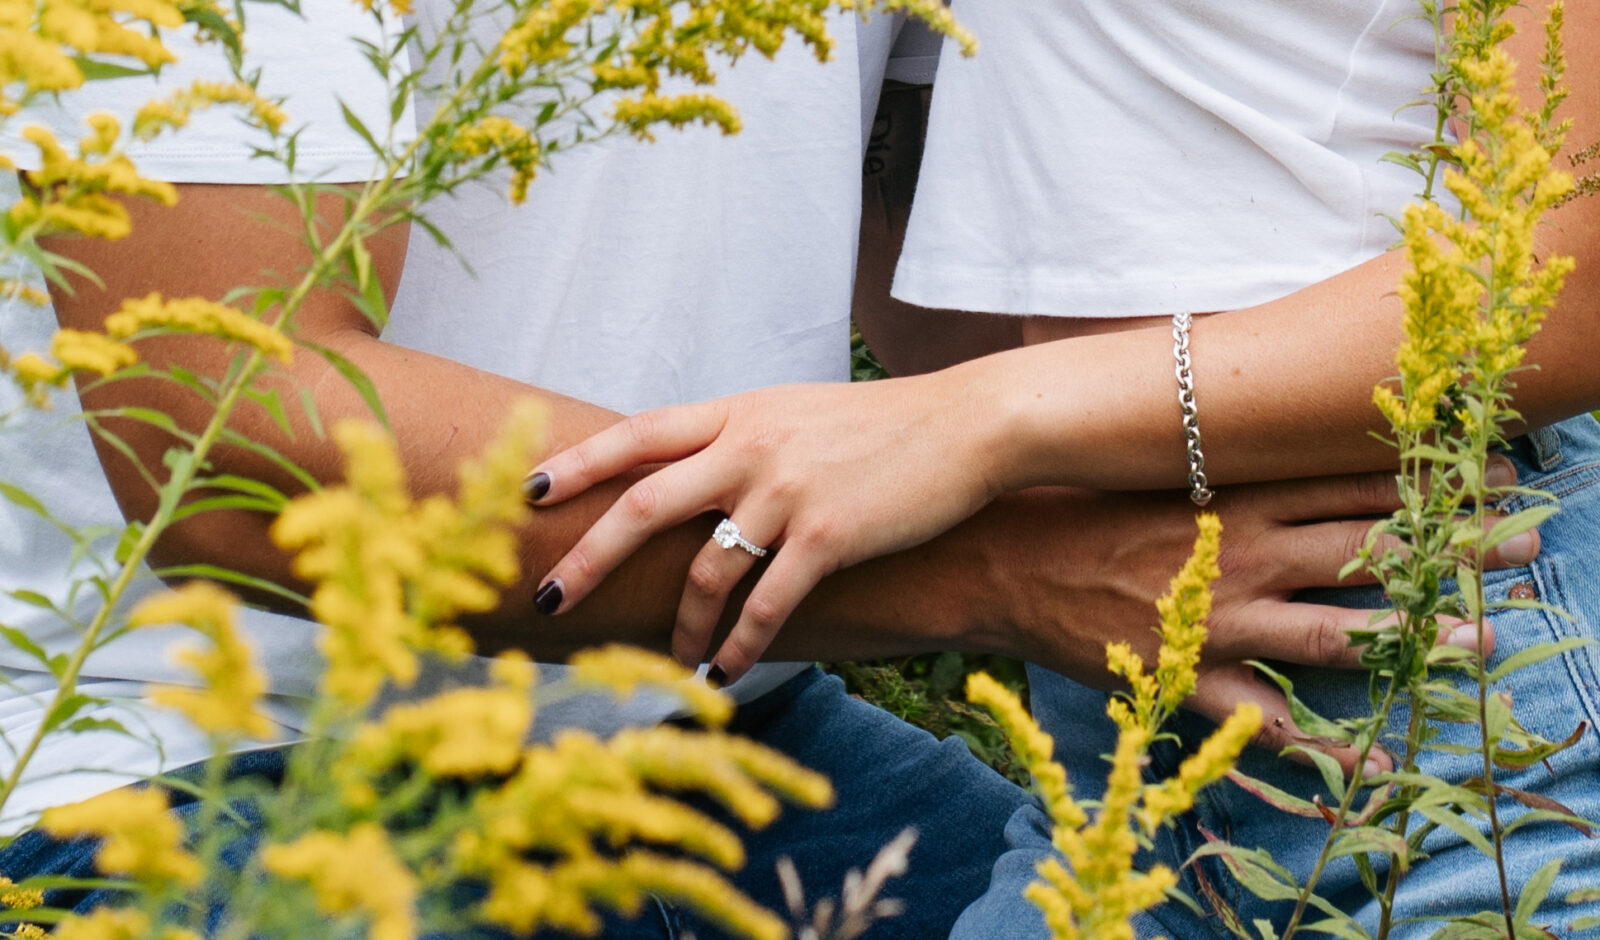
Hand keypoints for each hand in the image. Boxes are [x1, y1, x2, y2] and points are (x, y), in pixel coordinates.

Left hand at [525, 372, 1007, 676]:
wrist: (966, 425)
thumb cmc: (882, 424)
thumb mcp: (796, 412)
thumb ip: (739, 435)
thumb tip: (689, 469)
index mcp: (737, 413)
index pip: (638, 434)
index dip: (578, 462)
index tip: (528, 492)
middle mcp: (750, 447)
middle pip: (643, 504)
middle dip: (588, 557)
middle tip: (550, 600)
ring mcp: (786, 490)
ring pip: (704, 569)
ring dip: (682, 625)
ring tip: (673, 661)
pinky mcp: (828, 535)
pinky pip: (765, 604)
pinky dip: (738, 645)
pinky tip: (724, 672)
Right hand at [972, 462, 1531, 773]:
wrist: (998, 561)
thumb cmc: (1073, 500)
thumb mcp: (1144, 455)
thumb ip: (1206, 435)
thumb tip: (1242, 383)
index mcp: (1235, 494)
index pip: (1351, 480)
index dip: (1429, 474)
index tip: (1494, 466)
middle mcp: (1246, 555)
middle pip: (1369, 548)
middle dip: (1455, 545)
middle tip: (1528, 541)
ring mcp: (1223, 619)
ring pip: (1340, 629)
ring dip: (1416, 634)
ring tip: (1484, 640)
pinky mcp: (1192, 674)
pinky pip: (1267, 718)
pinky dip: (1321, 745)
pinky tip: (1374, 759)